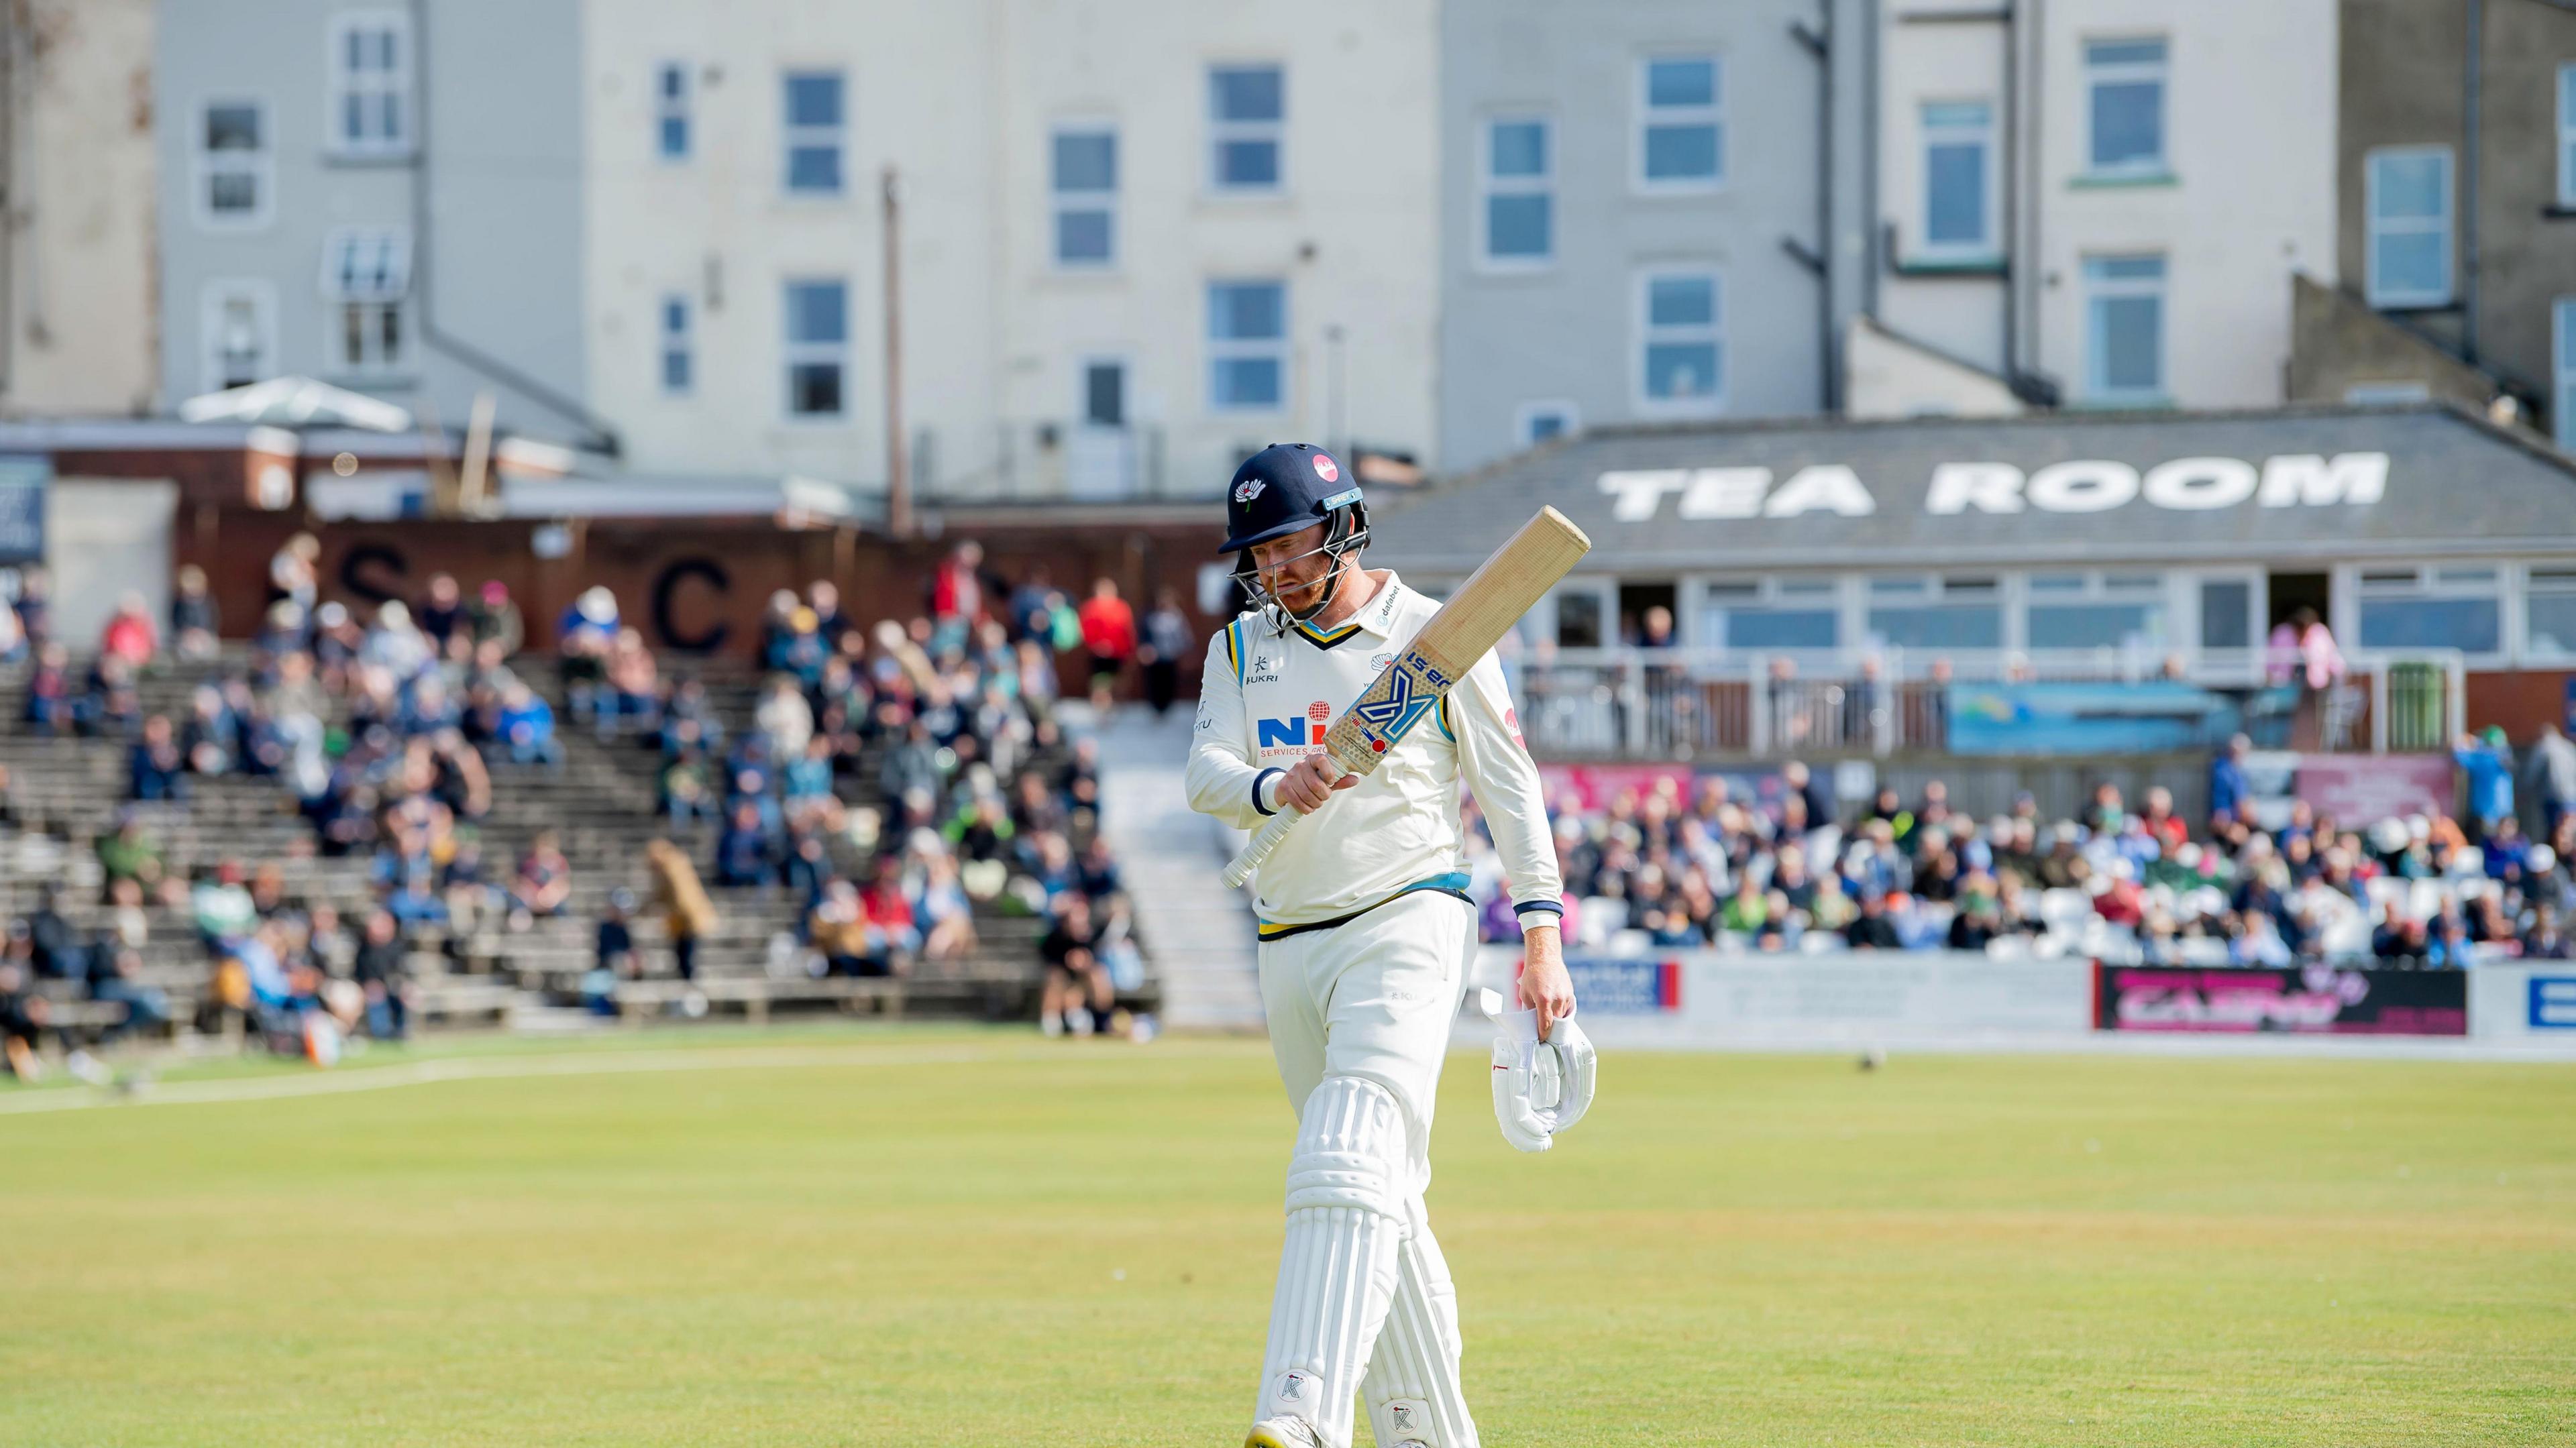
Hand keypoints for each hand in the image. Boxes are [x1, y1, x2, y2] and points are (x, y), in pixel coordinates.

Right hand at [1275, 753, 1355, 813]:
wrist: (1287, 786)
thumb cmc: (1310, 781)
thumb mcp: (1325, 779)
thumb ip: (1340, 780)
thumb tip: (1355, 780)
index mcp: (1313, 759)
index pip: (1321, 760)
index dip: (1329, 773)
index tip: (1331, 782)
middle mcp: (1301, 765)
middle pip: (1315, 784)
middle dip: (1323, 796)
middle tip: (1324, 797)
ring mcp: (1291, 776)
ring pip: (1307, 795)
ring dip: (1315, 804)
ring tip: (1316, 803)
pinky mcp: (1284, 788)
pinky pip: (1298, 802)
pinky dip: (1306, 808)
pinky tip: (1308, 807)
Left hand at [1518, 922, 1573, 1040]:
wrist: (1545, 958)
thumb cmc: (1532, 974)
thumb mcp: (1524, 993)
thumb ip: (1528, 1009)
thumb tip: (1531, 1023)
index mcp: (1544, 1000)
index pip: (1545, 1025)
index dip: (1543, 1035)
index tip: (1540, 1040)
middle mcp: (1557, 999)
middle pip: (1555, 1023)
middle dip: (1550, 1030)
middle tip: (1543, 1034)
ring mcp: (1566, 997)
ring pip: (1562, 1017)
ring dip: (1556, 1021)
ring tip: (1548, 1022)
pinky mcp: (1570, 994)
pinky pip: (1567, 1009)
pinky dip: (1561, 1013)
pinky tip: (1555, 1011)